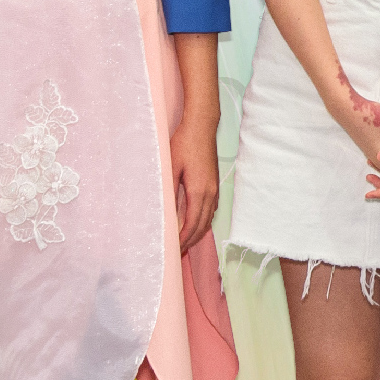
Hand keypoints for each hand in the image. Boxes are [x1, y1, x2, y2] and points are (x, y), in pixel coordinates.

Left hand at [174, 121, 219, 249]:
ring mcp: (214, 189)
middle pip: (201, 226)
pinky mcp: (214, 184)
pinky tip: (194, 223)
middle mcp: (210, 193)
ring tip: (184, 242)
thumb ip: (169, 191)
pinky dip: (202, 222)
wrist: (201, 127)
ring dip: (197, 233)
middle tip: (176, 252)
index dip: (183, 239)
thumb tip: (164, 213)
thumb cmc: (184, 144)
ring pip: (208, 219)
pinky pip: (210, 210)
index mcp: (199, 191)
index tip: (172, 249)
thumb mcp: (171, 168)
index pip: (192, 224)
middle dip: (190, 240)